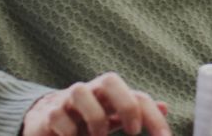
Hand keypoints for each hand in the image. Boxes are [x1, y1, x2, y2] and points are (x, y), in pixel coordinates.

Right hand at [22, 72, 169, 135]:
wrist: (47, 121)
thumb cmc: (88, 119)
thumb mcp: (114, 116)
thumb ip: (136, 111)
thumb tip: (164, 107)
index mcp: (111, 93)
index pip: (138, 97)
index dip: (153, 118)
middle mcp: (91, 90)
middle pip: (110, 80)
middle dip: (126, 105)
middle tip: (133, 132)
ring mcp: (68, 99)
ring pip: (80, 92)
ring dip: (95, 119)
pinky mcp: (49, 113)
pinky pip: (58, 117)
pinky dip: (70, 132)